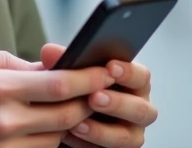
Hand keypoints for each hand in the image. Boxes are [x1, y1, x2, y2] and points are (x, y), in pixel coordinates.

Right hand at [0, 49, 112, 147]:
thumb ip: (10, 62)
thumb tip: (45, 66)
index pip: (58, 84)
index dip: (88, 78)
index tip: (105, 70)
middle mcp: (6, 120)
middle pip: (67, 115)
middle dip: (87, 102)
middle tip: (98, 91)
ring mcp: (5, 146)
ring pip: (56, 138)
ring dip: (67, 123)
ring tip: (67, 107)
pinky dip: (47, 139)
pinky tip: (43, 126)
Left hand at [40, 44, 155, 147]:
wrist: (63, 116)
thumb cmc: (75, 88)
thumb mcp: (69, 72)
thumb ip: (63, 61)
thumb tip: (49, 52)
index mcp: (132, 83)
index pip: (142, 76)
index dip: (129, 72)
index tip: (110, 67)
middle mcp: (137, 108)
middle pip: (141, 109)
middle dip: (118, 103)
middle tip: (94, 97)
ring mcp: (130, 133)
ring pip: (128, 137)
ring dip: (103, 131)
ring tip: (78, 123)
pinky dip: (92, 143)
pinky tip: (72, 135)